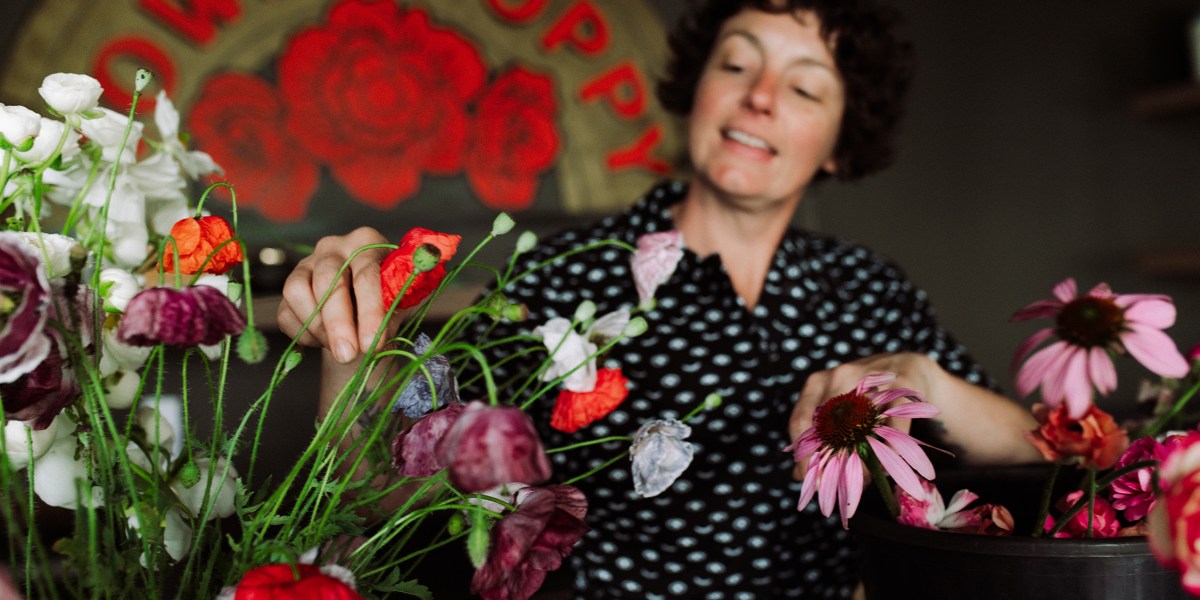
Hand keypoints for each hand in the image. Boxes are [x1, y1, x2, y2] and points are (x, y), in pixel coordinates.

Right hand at [277, 227, 391, 362]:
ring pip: (296, 291)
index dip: (369, 312)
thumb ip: (391, 316)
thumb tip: (377, 339)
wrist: (367, 307)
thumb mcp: (400, 304)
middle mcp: (334, 246)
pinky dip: (305, 335)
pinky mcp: (289, 284)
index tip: (372, 343)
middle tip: (347, 355)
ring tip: (340, 348)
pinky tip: (325, 342)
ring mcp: (307, 263)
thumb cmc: (389, 300)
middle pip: (328, 280)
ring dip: (317, 327)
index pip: (366, 274)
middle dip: (338, 323)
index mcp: (367, 242)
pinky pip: (285, 313)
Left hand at [788, 352, 938, 478]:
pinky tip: (891, 462)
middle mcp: (841, 374)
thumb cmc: (867, 395)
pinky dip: (892, 444)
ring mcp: (871, 375)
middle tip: (838, 485)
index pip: (800, 419)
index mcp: (818, 382)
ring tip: (864, 479)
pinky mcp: (903, 382)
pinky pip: (895, 419)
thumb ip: (818, 439)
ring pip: (862, 422)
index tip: (806, 479)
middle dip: (832, 458)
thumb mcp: (840, 409)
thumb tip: (799, 476)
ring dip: (862, 455)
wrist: (911, 368)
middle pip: (829, 422)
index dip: (801, 452)